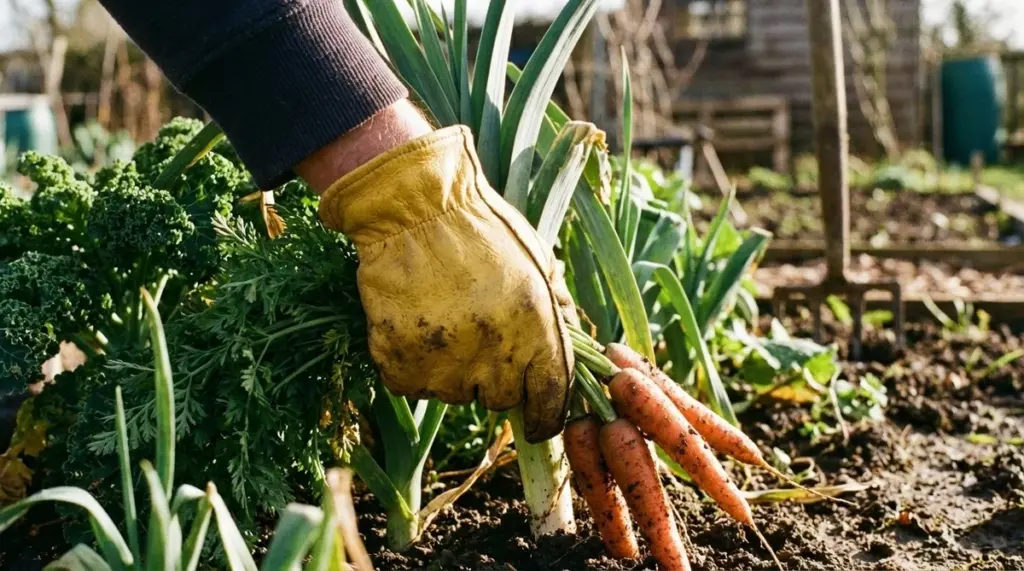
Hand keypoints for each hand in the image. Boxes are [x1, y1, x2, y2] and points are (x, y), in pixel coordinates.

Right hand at [318, 125, 575, 441]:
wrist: (410, 208)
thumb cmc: (478, 226)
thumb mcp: (534, 259)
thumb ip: (556, 305)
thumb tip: (573, 340)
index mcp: (535, 329)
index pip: (550, 400)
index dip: (546, 416)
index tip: (539, 421)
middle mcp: (492, 356)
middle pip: (499, 399)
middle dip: (493, 376)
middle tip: (477, 332)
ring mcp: (442, 365)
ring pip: (454, 393)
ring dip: (452, 369)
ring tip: (442, 317)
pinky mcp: (400, 366)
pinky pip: (414, 385)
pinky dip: (414, 364)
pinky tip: (415, 322)